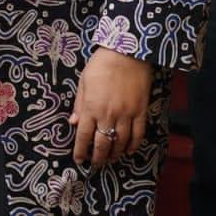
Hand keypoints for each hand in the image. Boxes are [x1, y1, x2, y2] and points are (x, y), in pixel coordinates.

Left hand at [70, 47, 153, 166]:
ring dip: (115, 153)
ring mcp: (126, 114)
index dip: (81, 151)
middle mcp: (108, 114)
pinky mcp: (141, 111)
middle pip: (103, 144)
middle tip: (96, 163)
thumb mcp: (84, 82)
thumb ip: (79, 104)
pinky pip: (138, 134)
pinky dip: (133, 145)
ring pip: (121, 142)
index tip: (79, 160)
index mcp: (91, 107)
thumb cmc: (101, 65)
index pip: (84, 136)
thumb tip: (74, 123)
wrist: (127, 53)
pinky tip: (129, 150)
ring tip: (111, 158)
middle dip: (98, 157)